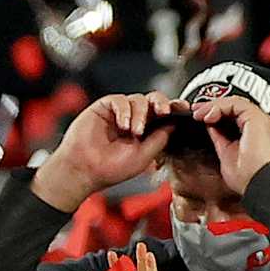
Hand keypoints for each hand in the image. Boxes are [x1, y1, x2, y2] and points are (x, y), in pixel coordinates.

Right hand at [33, 92, 186, 210]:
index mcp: (149, 130)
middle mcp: (136, 118)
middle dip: (163, 103)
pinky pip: (120, 100)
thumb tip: (174, 123)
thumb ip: (159, 140)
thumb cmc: (112, 169)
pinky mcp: (105, 107)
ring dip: (140, 114)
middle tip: (164, 112)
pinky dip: (125, 111)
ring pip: (139, 100)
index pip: (165, 114)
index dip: (176, 109)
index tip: (185, 109)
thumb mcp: (143, 156)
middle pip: (155, 100)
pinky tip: (123, 125)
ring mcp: (121, 112)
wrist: (84, 171)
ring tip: (134, 132)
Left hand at [187, 95, 269, 195]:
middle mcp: (260, 125)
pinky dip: (219, 107)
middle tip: (196, 112)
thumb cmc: (248, 177)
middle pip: (235, 106)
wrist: (259, 183)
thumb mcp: (226, 153)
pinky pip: (236, 104)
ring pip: (234, 102)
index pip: (235, 115)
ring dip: (214, 106)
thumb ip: (220, 138)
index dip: (216, 113)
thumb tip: (211, 126)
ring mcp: (260, 121)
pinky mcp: (257, 118)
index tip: (200, 117)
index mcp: (256, 134)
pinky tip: (209, 116)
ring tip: (200, 115)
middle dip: (213, 106)